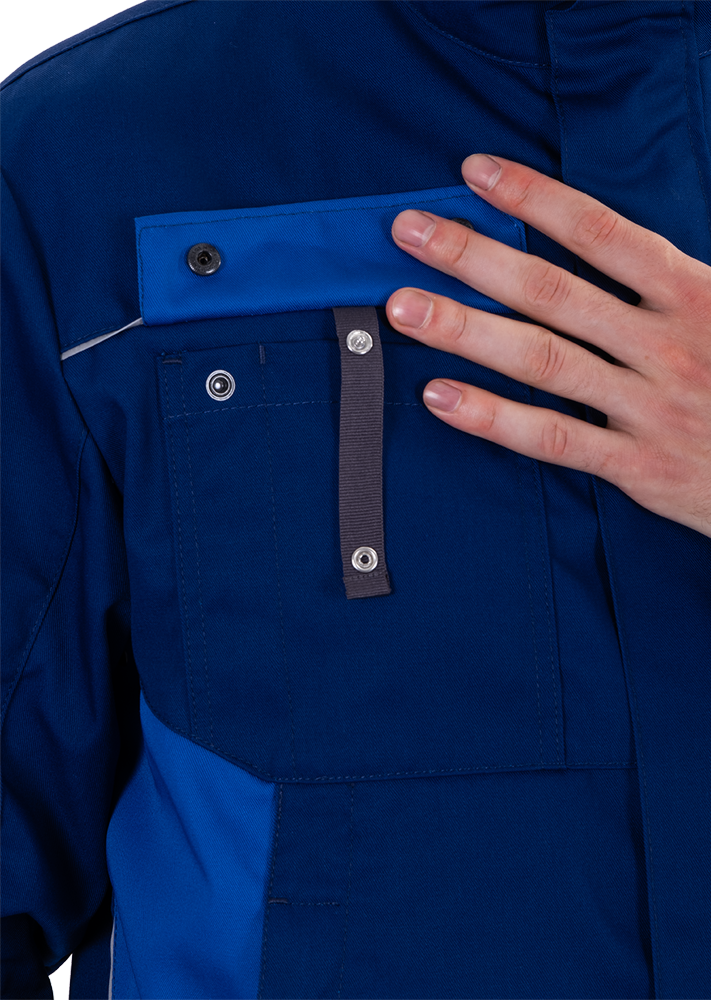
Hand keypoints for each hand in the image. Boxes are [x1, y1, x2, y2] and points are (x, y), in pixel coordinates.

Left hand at [386, 154, 710, 537]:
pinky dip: (494, 418)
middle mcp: (667, 342)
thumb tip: (599, 244)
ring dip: (466, 329)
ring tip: (403, 308)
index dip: (534, 199)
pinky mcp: (639, 465)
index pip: (601, 232)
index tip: (476, 175)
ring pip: (543, 359)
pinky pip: (554, 437)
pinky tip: (441, 397)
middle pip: (553, 290)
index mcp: (694, 293)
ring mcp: (650, 404)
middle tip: (410, 232)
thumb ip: (667, 281)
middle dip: (474, 255)